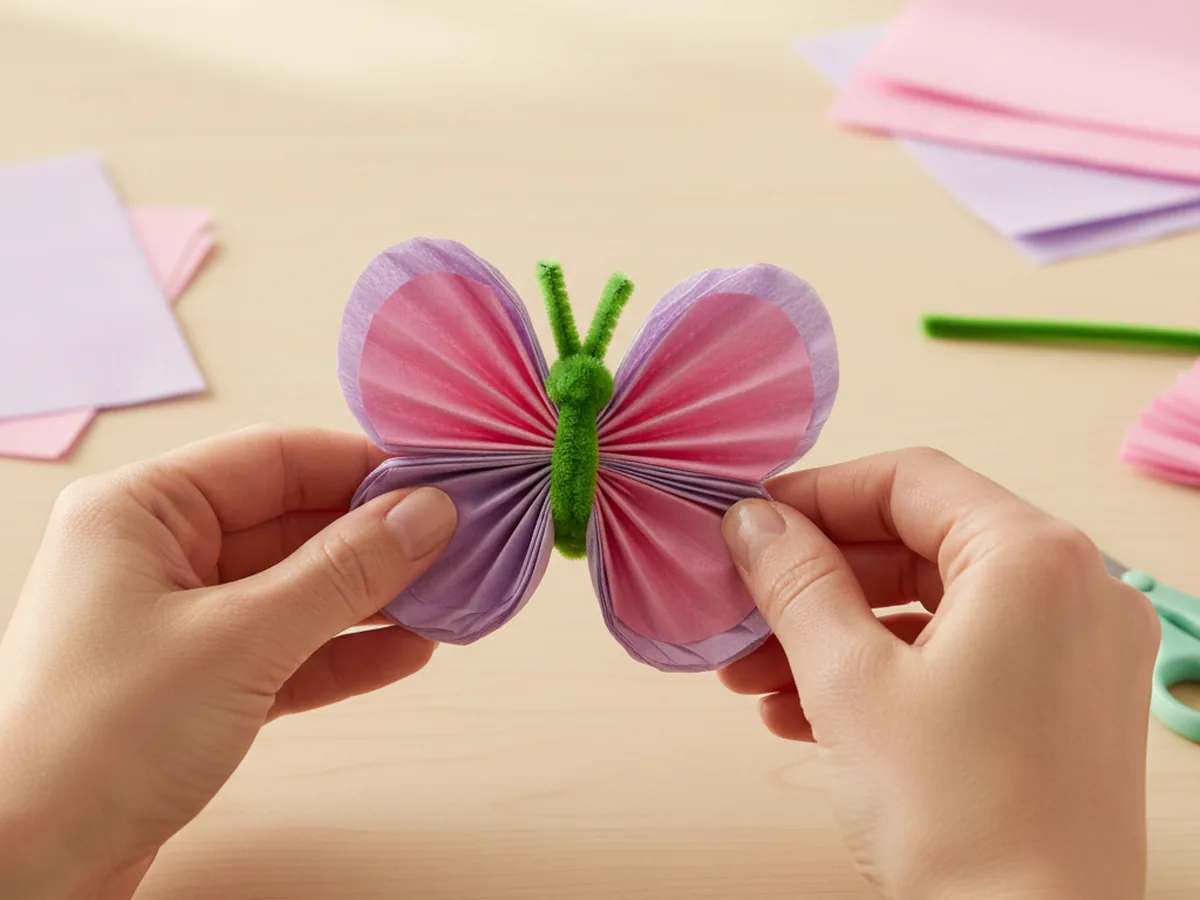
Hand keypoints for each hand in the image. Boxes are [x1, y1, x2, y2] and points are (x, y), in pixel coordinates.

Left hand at [0, 426, 455, 899]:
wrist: (21, 874)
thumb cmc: (96, 738)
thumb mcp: (239, 640)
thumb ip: (343, 573)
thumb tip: (429, 513)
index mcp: (143, 511)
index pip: (275, 459)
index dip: (363, 467)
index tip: (440, 484)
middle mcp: (159, 554)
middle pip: (294, 525)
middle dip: (378, 540)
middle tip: (462, 547)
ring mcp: (180, 622)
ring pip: (298, 590)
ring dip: (373, 598)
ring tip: (452, 600)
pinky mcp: (199, 685)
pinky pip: (289, 650)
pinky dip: (346, 651)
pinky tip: (409, 652)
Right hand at [720, 449, 1158, 899]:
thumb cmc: (958, 822)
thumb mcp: (848, 682)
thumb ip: (794, 581)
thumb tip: (752, 520)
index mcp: (1035, 558)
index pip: (908, 480)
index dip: (815, 496)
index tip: (749, 525)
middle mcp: (1075, 590)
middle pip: (917, 544)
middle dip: (815, 584)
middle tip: (743, 612)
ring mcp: (1077, 652)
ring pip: (931, 608)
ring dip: (836, 635)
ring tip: (756, 680)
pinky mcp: (1064, 707)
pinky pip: (960, 658)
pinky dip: (883, 673)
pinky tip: (805, 714)